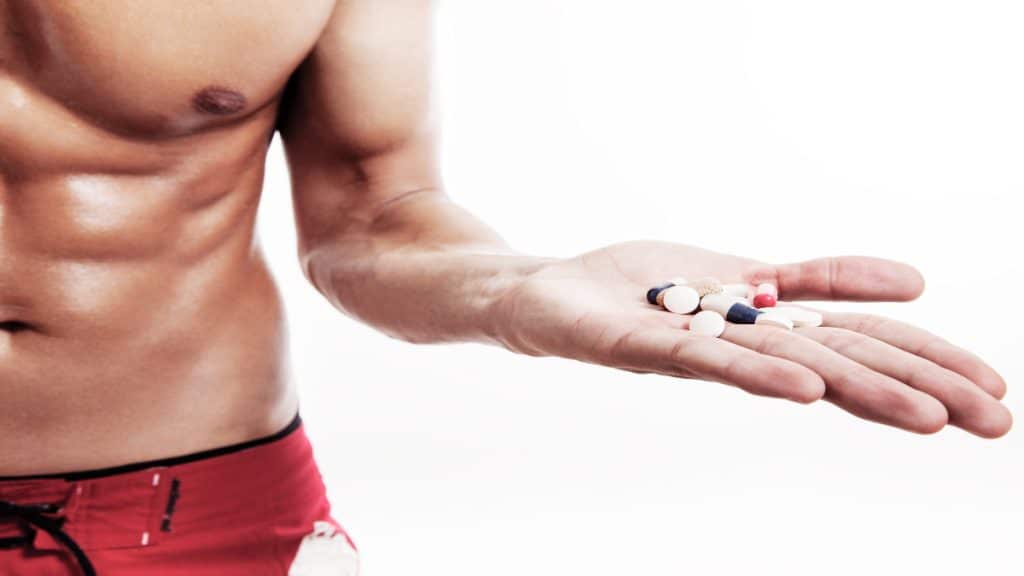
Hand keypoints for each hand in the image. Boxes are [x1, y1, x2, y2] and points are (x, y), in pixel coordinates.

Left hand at [491, 241, 1010, 436]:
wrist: (549, 292)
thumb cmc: (645, 287)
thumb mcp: (747, 271)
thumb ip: (820, 278)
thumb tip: (914, 281)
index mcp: (770, 331)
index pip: (865, 344)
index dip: (929, 363)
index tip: (997, 395)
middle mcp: (741, 349)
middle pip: (840, 365)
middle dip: (916, 389)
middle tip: (996, 422)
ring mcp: (695, 349)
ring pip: (785, 370)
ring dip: (855, 392)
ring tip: (925, 418)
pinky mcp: (640, 344)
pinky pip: (704, 359)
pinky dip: (756, 373)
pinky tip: (804, 388)